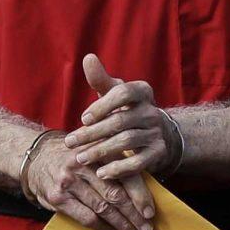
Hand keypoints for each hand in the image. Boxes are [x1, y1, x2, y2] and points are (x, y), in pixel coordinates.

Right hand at [24, 133, 153, 229]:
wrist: (36, 157)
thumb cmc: (73, 156)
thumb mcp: (93, 149)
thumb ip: (114, 162)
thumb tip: (144, 188)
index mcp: (98, 149)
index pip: (125, 174)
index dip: (140, 195)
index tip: (150, 212)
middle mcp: (83, 163)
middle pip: (116, 193)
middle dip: (134, 214)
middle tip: (147, 228)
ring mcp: (69, 180)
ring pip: (103, 208)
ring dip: (122, 224)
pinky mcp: (58, 197)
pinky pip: (86, 217)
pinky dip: (103, 227)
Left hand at [64, 54, 175, 189]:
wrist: (157, 134)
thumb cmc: (127, 110)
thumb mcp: (115, 93)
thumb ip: (101, 79)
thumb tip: (88, 57)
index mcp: (142, 92)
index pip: (123, 93)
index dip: (102, 106)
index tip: (83, 118)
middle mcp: (152, 111)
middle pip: (120, 121)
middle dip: (92, 133)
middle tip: (70, 142)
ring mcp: (157, 133)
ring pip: (126, 142)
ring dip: (101, 151)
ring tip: (80, 158)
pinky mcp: (158, 153)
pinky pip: (139, 162)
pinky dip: (119, 168)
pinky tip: (101, 172)